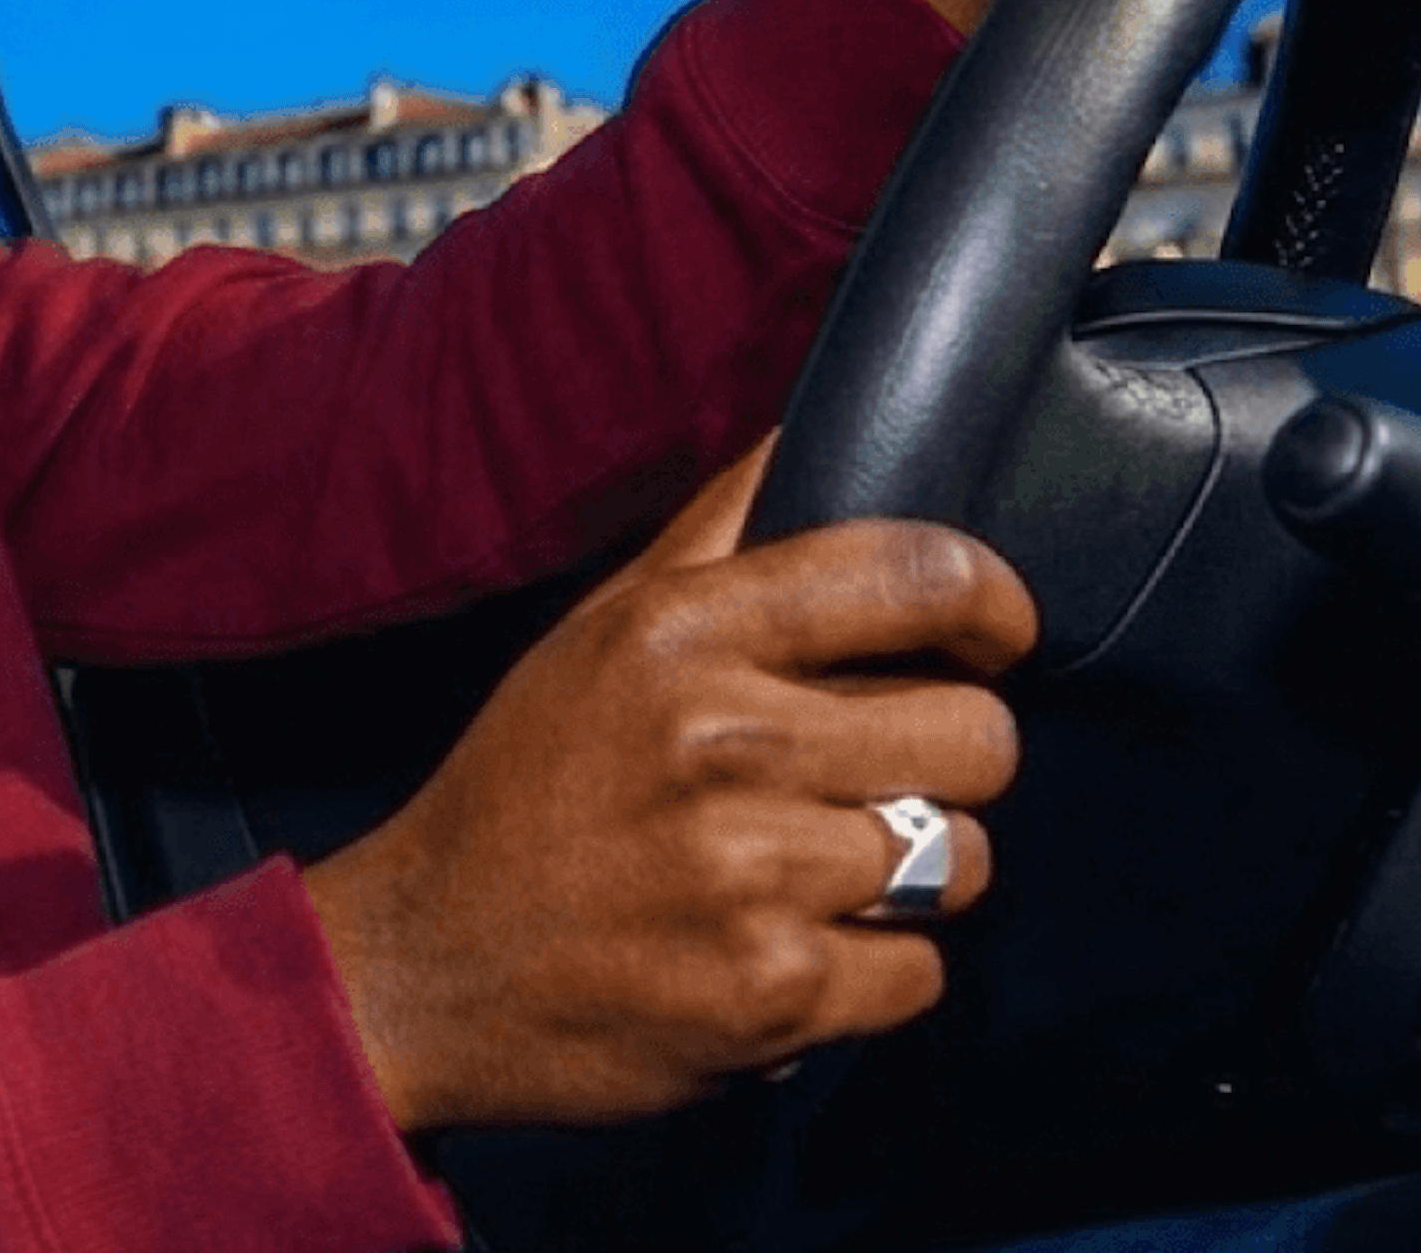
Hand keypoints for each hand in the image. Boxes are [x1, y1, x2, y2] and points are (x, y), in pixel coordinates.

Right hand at [301, 441, 1034, 1132]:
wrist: (427, 966)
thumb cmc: (525, 786)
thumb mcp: (597, 630)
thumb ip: (716, 531)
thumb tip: (813, 426)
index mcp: (681, 631)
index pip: (917, 573)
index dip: (993, 604)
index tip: (991, 637)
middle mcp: (725, 740)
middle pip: (975, 733)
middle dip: (947, 762)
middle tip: (878, 780)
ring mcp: (754, 873)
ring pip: (966, 860)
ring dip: (916, 877)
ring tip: (823, 873)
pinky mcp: (776, 993)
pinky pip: (922, 973)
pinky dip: (872, 973)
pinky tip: (790, 948)